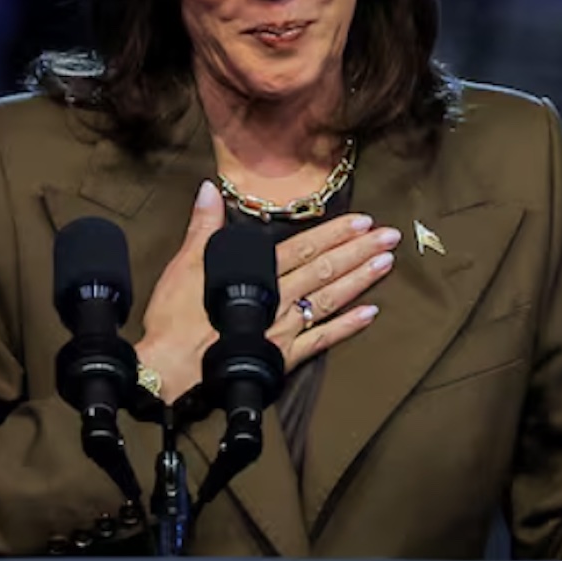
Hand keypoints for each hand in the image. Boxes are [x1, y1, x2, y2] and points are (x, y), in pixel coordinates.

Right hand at [135, 185, 395, 403]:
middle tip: (391, 236)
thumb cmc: (174, 319)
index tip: (364, 222)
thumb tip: (210, 189)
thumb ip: (204, 227)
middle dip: (359, 251)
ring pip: (330, 299)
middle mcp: (278, 297)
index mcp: (257, 272)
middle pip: (325, 269)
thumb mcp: (184, 265)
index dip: (336, 233)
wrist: (170, 371)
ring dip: (361, 280)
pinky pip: (322, 340)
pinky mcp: (284, 357)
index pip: (304, 246)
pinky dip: (347, 326)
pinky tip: (371, 313)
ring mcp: (284, 328)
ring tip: (387, 263)